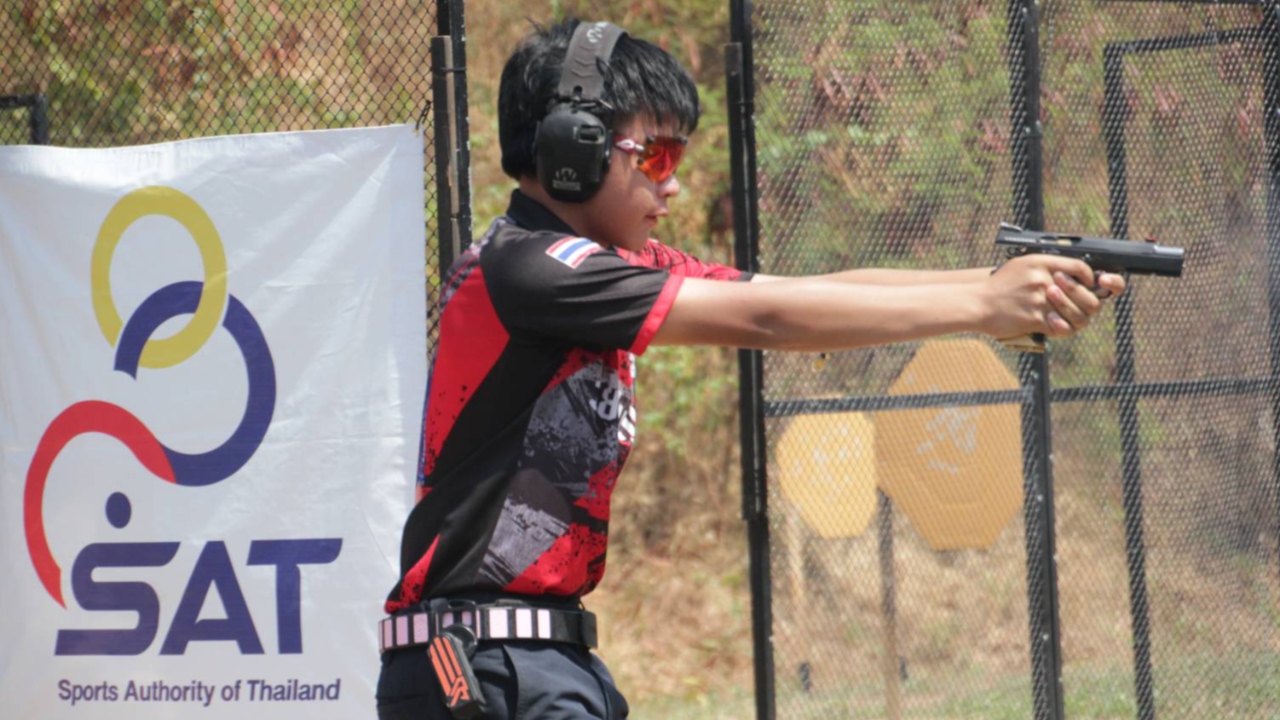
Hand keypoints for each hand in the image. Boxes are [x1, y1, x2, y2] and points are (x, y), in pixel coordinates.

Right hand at [980, 254, 1122, 340]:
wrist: (978, 304)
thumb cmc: (1000, 286)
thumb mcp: (1022, 266)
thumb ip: (1046, 267)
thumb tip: (1071, 274)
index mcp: (1041, 263)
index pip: (1080, 268)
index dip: (1089, 279)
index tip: (1087, 286)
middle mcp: (1043, 280)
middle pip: (1084, 294)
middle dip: (1087, 303)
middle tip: (1082, 307)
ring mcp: (1040, 300)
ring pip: (1076, 314)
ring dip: (1075, 318)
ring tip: (1067, 318)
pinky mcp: (1035, 319)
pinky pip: (1061, 328)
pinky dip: (1060, 330)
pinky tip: (1054, 327)